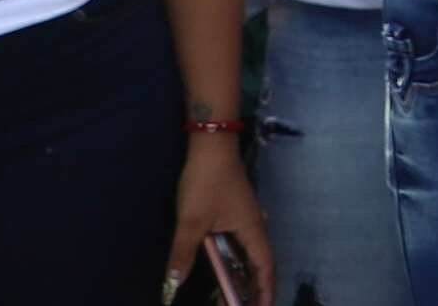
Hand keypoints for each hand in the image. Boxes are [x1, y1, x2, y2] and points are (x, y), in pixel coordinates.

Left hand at [167, 129, 271, 304]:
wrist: (210, 146)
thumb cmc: (205, 182)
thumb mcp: (191, 221)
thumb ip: (182, 255)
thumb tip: (172, 286)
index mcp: (251, 230)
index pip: (264, 267)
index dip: (264, 291)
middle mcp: (254, 227)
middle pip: (259, 264)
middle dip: (253, 288)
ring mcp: (245, 219)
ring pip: (249, 254)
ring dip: (243, 275)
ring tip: (231, 295)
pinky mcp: (235, 213)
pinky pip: (239, 245)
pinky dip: (234, 262)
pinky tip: (222, 267)